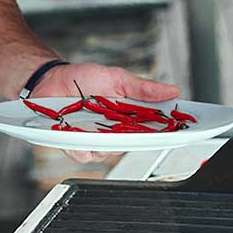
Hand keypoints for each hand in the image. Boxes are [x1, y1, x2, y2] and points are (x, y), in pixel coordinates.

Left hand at [33, 62, 180, 163]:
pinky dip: (82, 146)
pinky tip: (79, 134)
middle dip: (137, 139)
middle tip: (137, 128)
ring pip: (108, 153)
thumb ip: (142, 88)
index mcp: (127, 117)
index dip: (168, 132)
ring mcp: (93, 140)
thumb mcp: (116, 78)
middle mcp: (112, 132)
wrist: (50, 79)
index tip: (182, 130)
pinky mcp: (74, 145)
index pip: (152, 129)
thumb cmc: (82, 79)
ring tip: (99, 125)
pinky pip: (83, 154)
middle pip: (132, 145)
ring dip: (105, 141)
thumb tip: (172, 90)